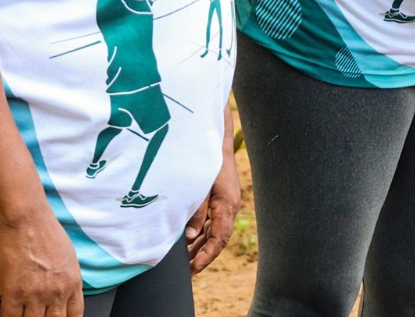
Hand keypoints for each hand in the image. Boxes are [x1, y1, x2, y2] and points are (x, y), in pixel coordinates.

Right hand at [0, 209, 84, 315]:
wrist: (25, 219)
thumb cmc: (44, 229)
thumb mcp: (67, 256)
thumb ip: (66, 278)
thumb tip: (61, 292)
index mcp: (72, 283)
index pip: (74, 316)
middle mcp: (56, 293)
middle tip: (38, 314)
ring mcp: (35, 295)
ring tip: (23, 312)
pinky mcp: (13, 294)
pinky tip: (9, 313)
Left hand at [186, 146, 241, 273]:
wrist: (216, 141)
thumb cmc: (208, 162)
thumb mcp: (200, 188)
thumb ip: (196, 213)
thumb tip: (189, 238)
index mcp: (227, 206)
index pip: (219, 239)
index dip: (207, 256)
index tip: (194, 268)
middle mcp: (229, 208)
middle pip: (217, 239)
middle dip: (203, 257)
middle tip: (187, 273)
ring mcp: (225, 205)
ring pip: (214, 232)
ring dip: (200, 247)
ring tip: (185, 263)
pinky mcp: (220, 201)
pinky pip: (212, 223)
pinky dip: (201, 234)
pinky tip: (189, 242)